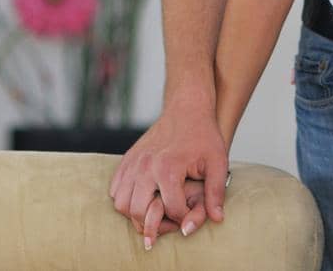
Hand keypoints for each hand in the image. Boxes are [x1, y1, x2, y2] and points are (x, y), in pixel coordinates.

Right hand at [108, 97, 227, 246]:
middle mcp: (146, 166)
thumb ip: (216, 193)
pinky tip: (144, 199)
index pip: (171, 210)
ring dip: (135, 215)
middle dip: (154, 225)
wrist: (186, 108)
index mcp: (168, 168)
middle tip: (169, 223)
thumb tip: (217, 220)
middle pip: (138, 212)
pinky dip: (125, 200)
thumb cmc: (205, 136)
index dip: (184, 219)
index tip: (191, 215)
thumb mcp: (218, 163)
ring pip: (121, 204)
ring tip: (155, 214)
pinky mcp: (127, 159)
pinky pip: (115, 189)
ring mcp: (133, 162)